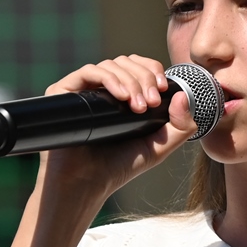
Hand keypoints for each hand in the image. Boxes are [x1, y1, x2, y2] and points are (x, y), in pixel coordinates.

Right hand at [34, 55, 201, 206]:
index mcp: (122, 95)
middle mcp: (101, 89)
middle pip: (126, 62)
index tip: (163, 88)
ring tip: (138, 107)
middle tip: (151, 103)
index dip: (152, 70)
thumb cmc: (118, 167)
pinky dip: (109, 79)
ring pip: (110, 65)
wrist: (86, 184)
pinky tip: (121, 97)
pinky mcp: (63, 91)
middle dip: (144, 78)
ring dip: (130, 81)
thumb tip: (183, 96)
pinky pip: (88, 72)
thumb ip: (180, 126)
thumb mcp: (159, 147)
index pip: (138, 66)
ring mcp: (82, 89)